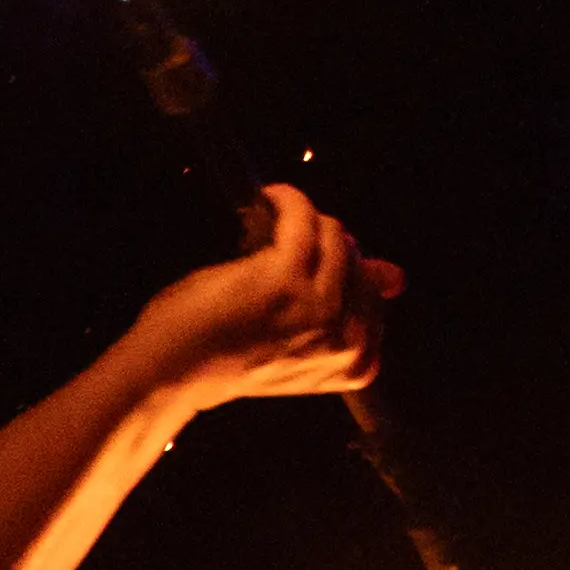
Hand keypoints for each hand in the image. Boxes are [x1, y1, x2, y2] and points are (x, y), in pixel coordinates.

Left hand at [123, 178, 392, 424]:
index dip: (343, 272)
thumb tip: (396, 276)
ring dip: (307, 219)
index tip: (311, 266)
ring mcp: (319, 309)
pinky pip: (303, 219)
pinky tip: (270, 197)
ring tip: (274, 218)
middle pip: (356, 260)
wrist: (173, 372)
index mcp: (357, 363)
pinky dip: (288, 200)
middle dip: (326, 243)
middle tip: (288, 242)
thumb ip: (350, 309)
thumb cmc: (231, 356)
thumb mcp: (301, 341)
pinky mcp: (285, 277)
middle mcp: (346, 340)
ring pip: (334, 236)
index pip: (373, 295)